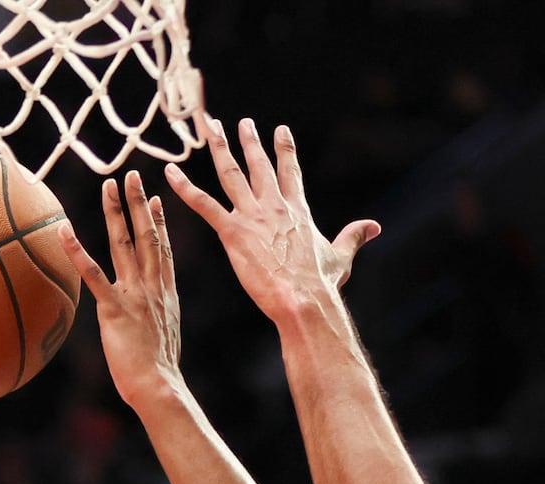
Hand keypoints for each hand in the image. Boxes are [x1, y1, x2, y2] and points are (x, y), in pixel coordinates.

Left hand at [59, 173, 183, 409]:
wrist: (160, 386)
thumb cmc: (159, 375)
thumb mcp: (163, 341)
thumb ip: (155, 323)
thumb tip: (147, 326)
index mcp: (165, 294)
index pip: (162, 250)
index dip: (159, 223)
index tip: (157, 199)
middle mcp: (152, 287)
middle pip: (146, 236)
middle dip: (139, 203)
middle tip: (132, 176)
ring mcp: (134, 295)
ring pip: (124, 244)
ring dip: (116, 212)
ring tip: (109, 184)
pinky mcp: (114, 308)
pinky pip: (92, 273)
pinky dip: (76, 250)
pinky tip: (64, 230)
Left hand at [166, 118, 378, 323]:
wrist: (303, 299)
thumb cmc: (321, 284)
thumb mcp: (341, 257)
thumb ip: (354, 237)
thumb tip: (375, 226)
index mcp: (297, 211)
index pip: (290, 172)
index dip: (285, 149)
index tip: (281, 130)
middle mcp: (274, 206)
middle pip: (259, 165)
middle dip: (250, 141)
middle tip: (242, 123)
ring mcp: (252, 215)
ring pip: (230, 173)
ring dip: (219, 149)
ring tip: (211, 128)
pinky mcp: (232, 231)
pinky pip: (203, 204)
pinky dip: (184, 188)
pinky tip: (170, 172)